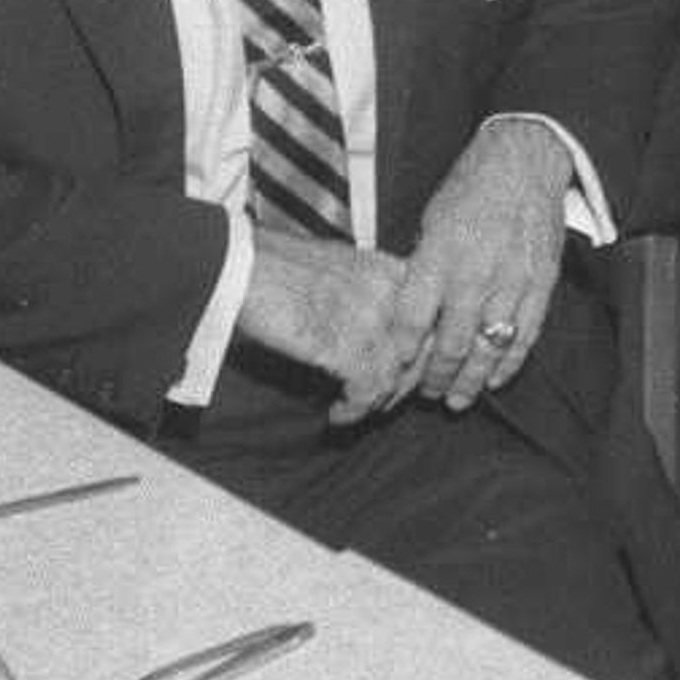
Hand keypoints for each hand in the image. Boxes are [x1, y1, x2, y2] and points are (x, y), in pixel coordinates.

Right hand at [237, 227, 420, 423]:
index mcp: (394, 269)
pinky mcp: (346, 346)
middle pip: (425, 351)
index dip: (427, 351)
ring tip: (357, 410)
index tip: (410, 371)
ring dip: (379, 401)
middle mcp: (392, 293)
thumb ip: (375, 291)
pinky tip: (338, 415)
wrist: (243, 266)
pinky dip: (355, 410)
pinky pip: (368, 391)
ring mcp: (372, 320)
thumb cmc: (282, 265)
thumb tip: (387, 327)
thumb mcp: (345, 266)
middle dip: (406, 383)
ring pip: (399, 376)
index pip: (436, 318)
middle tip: (384, 399)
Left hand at [388, 118, 572, 411]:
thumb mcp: (430, 222)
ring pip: (489, 348)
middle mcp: (474, 274)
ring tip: (459, 400)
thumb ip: (423, 269)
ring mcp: (512, 281)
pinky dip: (510, 363)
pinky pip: (526, 335)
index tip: (394, 372)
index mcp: (439, 255)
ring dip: (472, 381)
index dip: (402, 354)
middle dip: (436, 378)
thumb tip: (413, 315)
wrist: (524, 161)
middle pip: (450, 344)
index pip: (413, 321)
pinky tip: (496, 378)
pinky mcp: (541, 283)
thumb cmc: (470, 188)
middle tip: (428, 395)